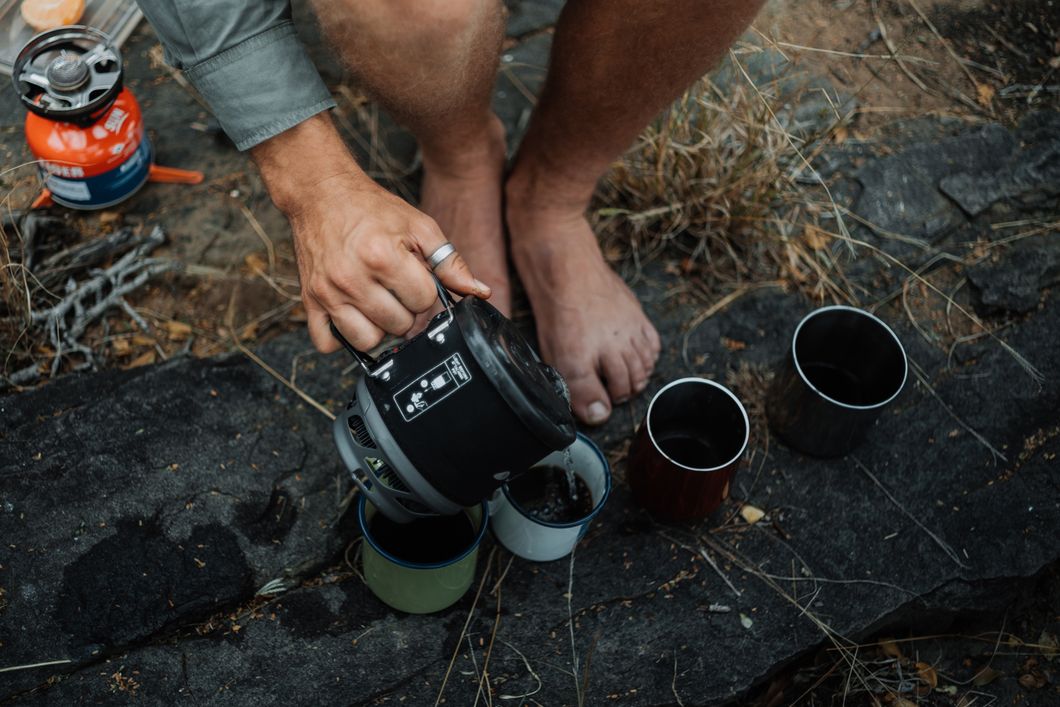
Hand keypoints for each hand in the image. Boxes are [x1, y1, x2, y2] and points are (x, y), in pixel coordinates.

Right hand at [252, 114, 489, 352]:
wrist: (321, 194)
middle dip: (405, 309)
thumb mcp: (418, 226)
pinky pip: (329, 343)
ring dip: (378, 327)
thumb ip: (450, 262)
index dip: (424, 290)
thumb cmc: (371, 209)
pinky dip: (342, 337)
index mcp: (383, 256)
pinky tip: (353, 315)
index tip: (414, 276)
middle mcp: (352, 278)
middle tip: (395, 287)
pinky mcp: (310, 301)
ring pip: (368, 341)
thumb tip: (478, 292)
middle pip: (399, 326)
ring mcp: (328, 293)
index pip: (424, 301)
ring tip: (377, 303)